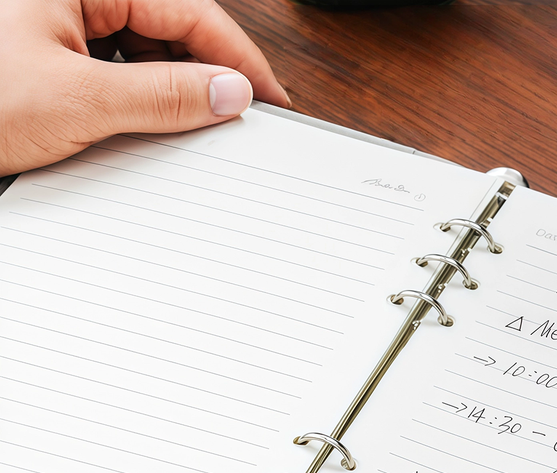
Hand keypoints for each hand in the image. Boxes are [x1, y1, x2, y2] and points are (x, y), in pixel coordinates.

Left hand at [0, 0, 289, 175]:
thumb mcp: (76, 101)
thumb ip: (162, 96)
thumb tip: (227, 92)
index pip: (188, 10)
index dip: (237, 56)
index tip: (271, 98)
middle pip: (166, 30)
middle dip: (204, 78)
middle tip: (236, 124)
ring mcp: (55, 24)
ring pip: (140, 54)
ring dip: (168, 95)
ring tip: (189, 135)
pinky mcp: (45, 58)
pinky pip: (110, 74)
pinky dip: (135, 104)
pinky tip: (144, 132)